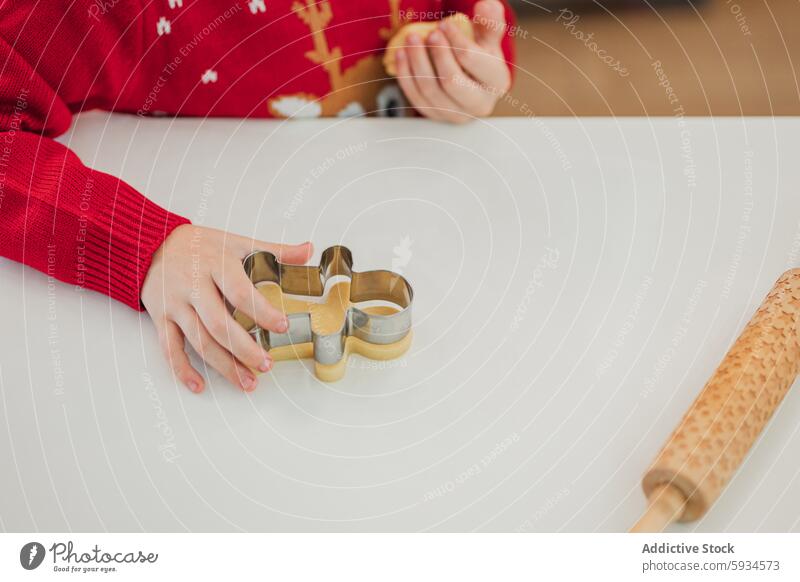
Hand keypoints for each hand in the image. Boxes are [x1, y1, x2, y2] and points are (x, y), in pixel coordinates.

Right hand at [141, 224, 312, 392]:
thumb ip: (274, 250)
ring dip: (224, 365)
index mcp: (216, 265)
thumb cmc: (199, 245)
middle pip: (218, 324)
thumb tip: (308, 250)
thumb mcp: (237, 242)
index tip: (282, 326)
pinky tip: (200, 385)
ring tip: (248, 382)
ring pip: (198, 341)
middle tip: (266, 364)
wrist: (152, 243)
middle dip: (244, 349)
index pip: (241, 292)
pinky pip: (170, 348)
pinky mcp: (161, 318)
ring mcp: (175, 304)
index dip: (262, 312)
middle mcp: (193, 286)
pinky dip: (183, 370)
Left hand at [395, 0, 510, 122]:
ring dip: (417, 62)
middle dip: (437, 54)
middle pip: (452, 81)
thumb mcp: (489, 40)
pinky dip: (405, 75)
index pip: (473, 61)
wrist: (472, 83)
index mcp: (496, 82)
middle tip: (430, 33)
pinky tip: (401, 55)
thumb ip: (490, 23)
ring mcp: (456, 114)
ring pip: (430, 90)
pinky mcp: (436, 116)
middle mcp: (479, 104)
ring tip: (411, 39)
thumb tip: (486, 6)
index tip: (444, 24)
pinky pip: (415, 97)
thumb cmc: (482, 58)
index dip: (456, 40)